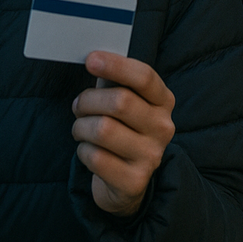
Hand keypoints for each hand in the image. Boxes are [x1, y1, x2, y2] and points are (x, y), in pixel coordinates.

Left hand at [73, 52, 176, 216]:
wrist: (127, 183)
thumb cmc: (121, 131)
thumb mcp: (124, 103)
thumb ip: (113, 81)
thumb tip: (95, 57)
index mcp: (163, 102)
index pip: (144, 77)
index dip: (116, 65)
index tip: (91, 59)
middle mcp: (163, 127)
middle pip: (120, 101)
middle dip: (88, 101)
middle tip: (78, 106)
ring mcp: (151, 155)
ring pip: (103, 130)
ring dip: (81, 128)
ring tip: (81, 131)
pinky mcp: (134, 180)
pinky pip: (95, 157)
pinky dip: (83, 152)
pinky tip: (89, 152)